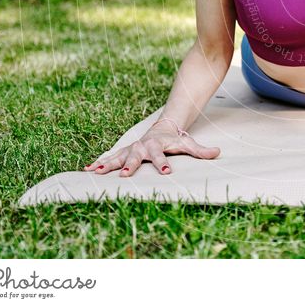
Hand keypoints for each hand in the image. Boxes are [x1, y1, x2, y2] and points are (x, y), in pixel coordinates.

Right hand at [83, 124, 219, 176]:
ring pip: (118, 156)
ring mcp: (131, 149)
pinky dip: (99, 162)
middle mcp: (141, 147)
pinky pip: (110, 158)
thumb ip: (201, 150)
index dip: (162, 164)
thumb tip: (218, 153)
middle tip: (124, 175)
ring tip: (94, 172)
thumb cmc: (175, 140)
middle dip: (129, 165)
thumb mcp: (188, 144)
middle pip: (135, 156)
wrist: (162, 128)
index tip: (166, 172)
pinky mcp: (124, 152)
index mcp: (157, 146)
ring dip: (107, 164)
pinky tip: (87, 170)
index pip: (160, 156)